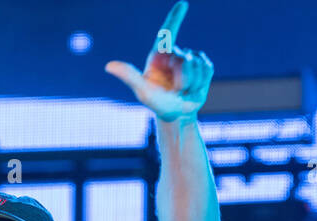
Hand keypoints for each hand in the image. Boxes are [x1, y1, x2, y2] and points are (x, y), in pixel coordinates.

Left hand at [105, 2, 212, 122]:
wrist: (177, 115)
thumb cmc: (157, 103)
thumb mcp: (143, 91)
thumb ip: (129, 75)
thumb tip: (109, 66)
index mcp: (158, 55)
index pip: (168, 32)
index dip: (175, 17)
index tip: (183, 3)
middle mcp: (174, 54)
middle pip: (185, 58)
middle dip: (183, 79)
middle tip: (175, 90)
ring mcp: (190, 58)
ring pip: (197, 63)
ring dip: (192, 83)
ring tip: (183, 90)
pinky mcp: (204, 66)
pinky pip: (207, 67)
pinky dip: (202, 82)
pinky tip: (194, 89)